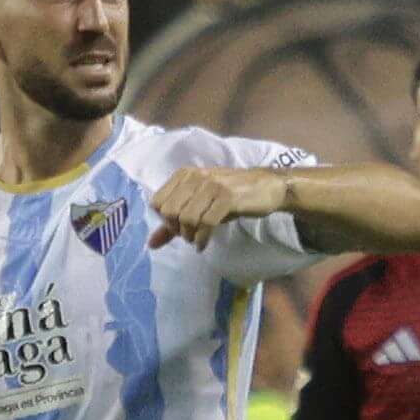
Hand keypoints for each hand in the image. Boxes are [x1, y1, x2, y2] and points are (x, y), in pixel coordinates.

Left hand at [148, 162, 293, 247]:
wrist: (268, 187)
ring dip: (190, 235)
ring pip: (186, 218)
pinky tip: (204, 244)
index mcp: (185, 175)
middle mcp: (196, 177)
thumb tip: (150, 244)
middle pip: (170, 212)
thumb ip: (174, 223)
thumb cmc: (231, 197)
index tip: (179, 227)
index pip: (158, 202)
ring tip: (198, 238)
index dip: (165, 220)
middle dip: (176, 229)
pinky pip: (205, 223)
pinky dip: (202, 239)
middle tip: (189, 235)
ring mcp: (212, 186)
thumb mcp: (200, 206)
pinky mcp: (227, 198)